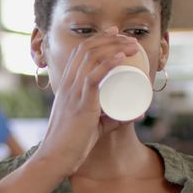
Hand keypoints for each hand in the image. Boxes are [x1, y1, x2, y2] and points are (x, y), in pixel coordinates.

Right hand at [32, 27, 146, 177]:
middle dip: (111, 39)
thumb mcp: (94, 125)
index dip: (98, 38)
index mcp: (66, 85)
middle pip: (87, 49)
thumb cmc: (72, 144)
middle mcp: (67, 84)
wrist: (55, 158)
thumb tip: (136, 114)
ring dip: (114, 47)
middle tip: (129, 39)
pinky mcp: (80, 103)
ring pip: (92, 58)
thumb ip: (113, 119)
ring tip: (132, 46)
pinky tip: (121, 57)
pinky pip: (93, 76)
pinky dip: (108, 63)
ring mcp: (72, 92)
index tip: (115, 34)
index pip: (79, 52)